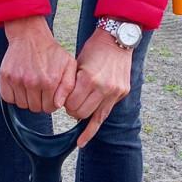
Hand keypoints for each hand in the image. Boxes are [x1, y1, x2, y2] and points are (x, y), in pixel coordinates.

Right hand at [0, 16, 76, 113]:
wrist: (30, 35)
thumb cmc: (50, 50)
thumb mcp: (68, 64)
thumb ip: (68, 86)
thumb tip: (58, 104)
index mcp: (50, 80)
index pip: (49, 108)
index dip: (50, 103)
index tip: (49, 94)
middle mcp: (33, 82)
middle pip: (35, 108)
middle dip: (39, 101)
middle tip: (40, 89)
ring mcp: (17, 80)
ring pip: (22, 105)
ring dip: (26, 99)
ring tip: (30, 86)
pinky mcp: (5, 77)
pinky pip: (8, 98)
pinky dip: (13, 95)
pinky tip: (19, 86)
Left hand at [64, 29, 132, 146]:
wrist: (117, 40)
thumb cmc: (94, 49)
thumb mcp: (77, 63)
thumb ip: (70, 83)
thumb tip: (60, 102)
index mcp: (89, 78)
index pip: (70, 103)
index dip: (63, 102)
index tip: (62, 97)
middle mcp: (102, 88)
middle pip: (79, 112)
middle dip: (71, 109)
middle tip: (70, 101)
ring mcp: (113, 92)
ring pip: (90, 116)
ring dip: (81, 113)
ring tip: (79, 105)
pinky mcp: (120, 94)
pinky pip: (103, 117)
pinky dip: (91, 130)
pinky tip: (81, 142)